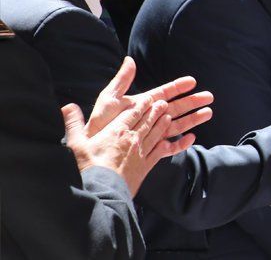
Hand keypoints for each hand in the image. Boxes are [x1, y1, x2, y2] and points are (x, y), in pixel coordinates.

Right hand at [62, 95, 192, 195]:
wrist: (101, 192)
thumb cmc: (86, 168)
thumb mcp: (75, 143)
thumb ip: (73, 123)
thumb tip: (67, 106)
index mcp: (116, 131)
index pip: (132, 113)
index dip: (142, 105)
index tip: (150, 98)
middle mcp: (132, 138)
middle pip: (148, 120)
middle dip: (157, 110)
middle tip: (165, 102)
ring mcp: (142, 152)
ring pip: (157, 132)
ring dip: (165, 123)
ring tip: (170, 115)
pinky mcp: (147, 166)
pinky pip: (163, 152)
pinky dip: (174, 145)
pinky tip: (183, 140)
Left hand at [85, 56, 213, 140]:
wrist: (94, 150)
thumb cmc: (100, 125)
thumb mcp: (109, 99)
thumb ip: (122, 81)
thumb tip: (129, 60)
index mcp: (143, 105)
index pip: (165, 93)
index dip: (178, 87)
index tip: (192, 81)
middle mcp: (151, 118)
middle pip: (177, 109)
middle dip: (193, 102)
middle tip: (209, 97)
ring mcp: (152, 134)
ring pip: (177, 126)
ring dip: (193, 119)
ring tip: (208, 113)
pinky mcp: (151, 150)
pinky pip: (169, 147)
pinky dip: (181, 144)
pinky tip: (192, 139)